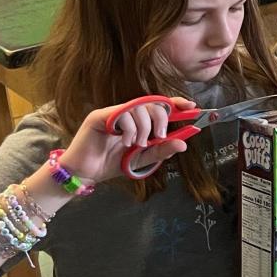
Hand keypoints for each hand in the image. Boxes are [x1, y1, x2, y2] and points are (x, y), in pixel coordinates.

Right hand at [63, 98, 196, 182]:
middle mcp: (126, 113)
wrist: (85, 174)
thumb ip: (161, 150)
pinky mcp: (99, 116)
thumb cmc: (111, 164)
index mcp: (138, 120)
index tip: (191, 106)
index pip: (159, 104)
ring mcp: (113, 113)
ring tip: (137, 144)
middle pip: (152, 102)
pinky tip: (124, 142)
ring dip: (144, 127)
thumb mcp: (142, 159)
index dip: (176, 102)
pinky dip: (129, 128)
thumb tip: (183, 144)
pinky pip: (122, 113)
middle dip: (161, 118)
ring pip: (139, 107)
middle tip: (159, 135)